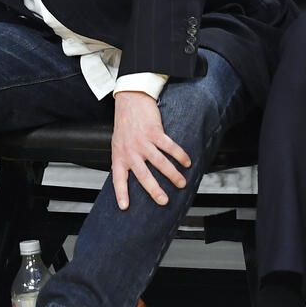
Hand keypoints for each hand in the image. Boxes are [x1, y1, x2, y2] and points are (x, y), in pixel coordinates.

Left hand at [108, 91, 190, 208]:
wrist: (130, 99)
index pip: (118, 178)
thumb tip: (131, 176)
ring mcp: (142, 141)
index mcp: (119, 155)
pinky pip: (169, 147)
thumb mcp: (118, 143)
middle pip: (143, 175)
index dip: (121, 193)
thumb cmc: (125, 123)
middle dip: (154, 190)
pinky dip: (179, 155)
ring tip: (181, 183)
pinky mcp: (154, 131)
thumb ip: (125, 159)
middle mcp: (130, 150)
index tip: (124, 207)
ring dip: (172, 174)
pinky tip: (187, 162)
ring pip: (159, 162)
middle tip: (164, 201)